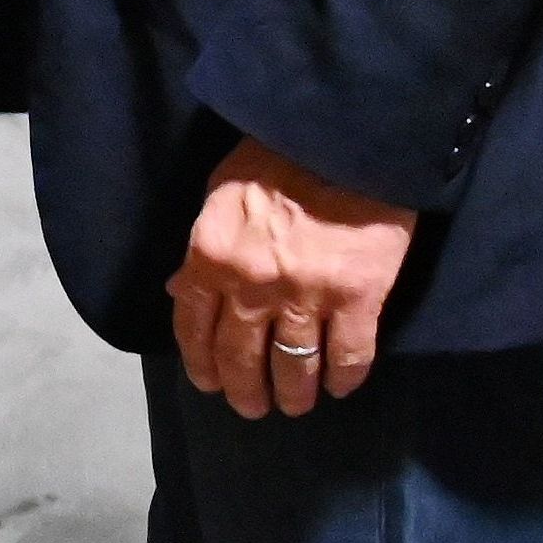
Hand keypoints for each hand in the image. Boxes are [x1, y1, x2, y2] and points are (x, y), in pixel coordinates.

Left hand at [170, 139, 414, 419]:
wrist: (346, 134)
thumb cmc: (276, 156)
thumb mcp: (219, 195)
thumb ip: (201, 249)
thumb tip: (183, 291)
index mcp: (211, 257)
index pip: (193, 327)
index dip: (201, 364)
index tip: (211, 384)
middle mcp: (252, 285)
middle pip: (241, 356)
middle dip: (244, 391)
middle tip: (253, 408)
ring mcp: (307, 294)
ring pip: (294, 365)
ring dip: (293, 394)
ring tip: (295, 405)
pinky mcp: (359, 297)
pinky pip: (349, 354)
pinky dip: (344, 378)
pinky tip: (341, 388)